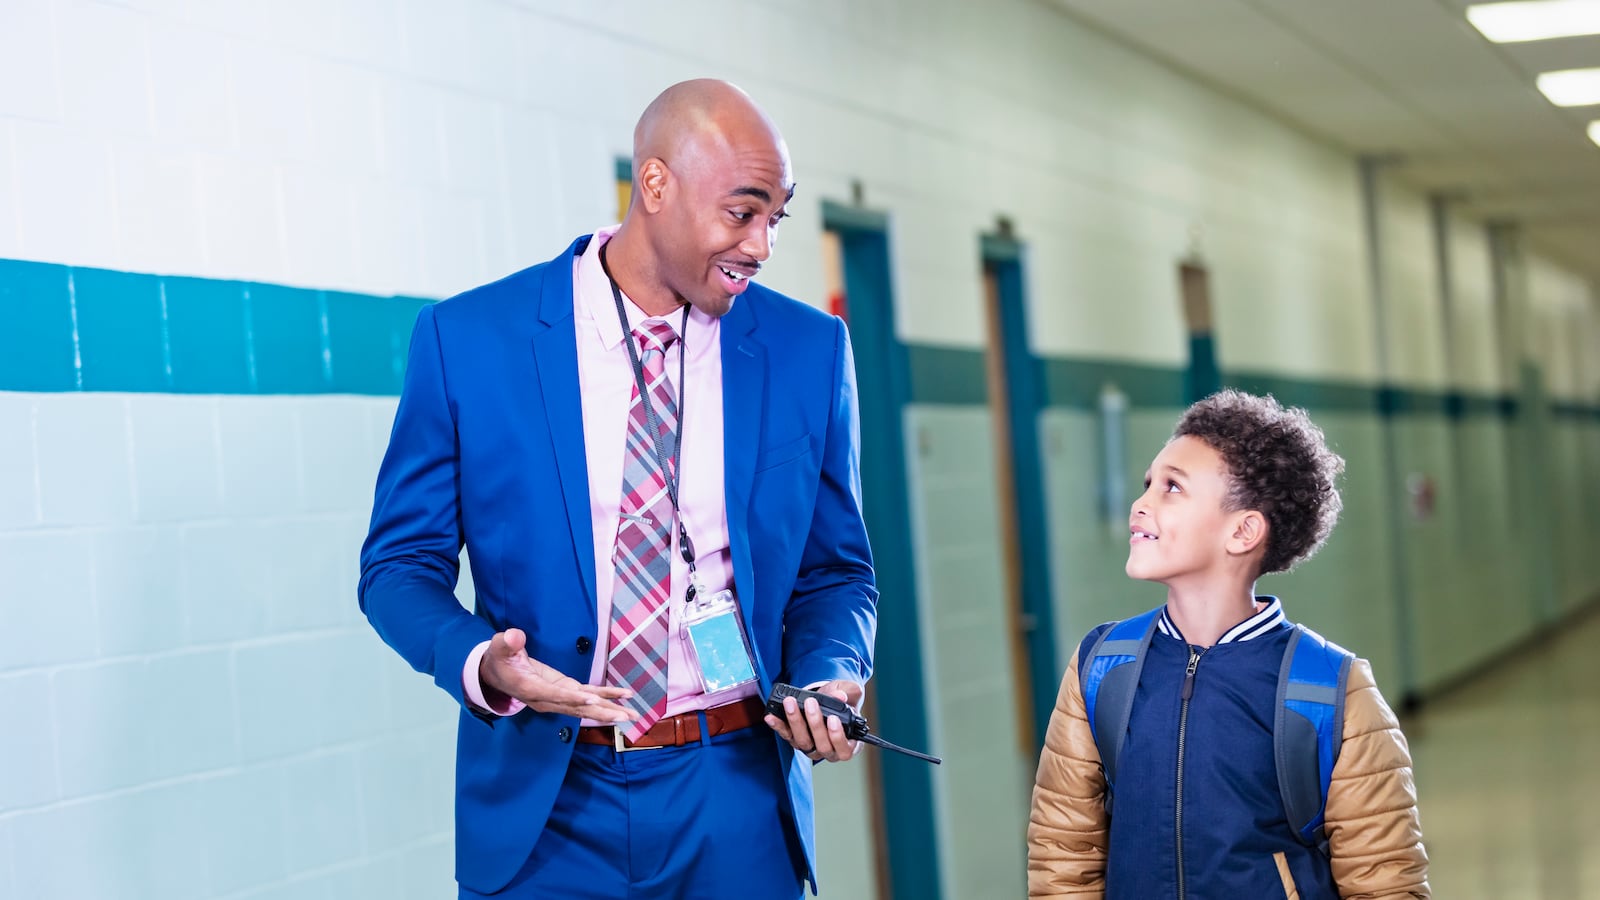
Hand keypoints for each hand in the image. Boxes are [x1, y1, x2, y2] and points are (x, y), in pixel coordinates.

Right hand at [479, 628, 634, 722]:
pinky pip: (586, 697)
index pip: (555, 695)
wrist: (497, 675)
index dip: (573, 697)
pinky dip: (606, 697)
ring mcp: (557, 698)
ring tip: (631, 715)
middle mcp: (547, 699)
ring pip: (585, 707)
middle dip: (601, 712)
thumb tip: (514, 635)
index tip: (592, 700)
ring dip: (608, 711)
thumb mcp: (499, 648)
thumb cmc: (499, 660)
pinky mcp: (564, 692)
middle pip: (576, 708)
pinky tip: (623, 697)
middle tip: (624, 716)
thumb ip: (507, 643)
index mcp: (531, 689)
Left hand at [764, 679, 863, 762]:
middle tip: (811, 703)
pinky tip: (771, 717)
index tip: (833, 719)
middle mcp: (829, 750)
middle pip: (821, 746)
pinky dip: (778, 726)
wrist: (830, 700)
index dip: (837, 737)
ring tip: (791, 703)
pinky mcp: (795, 740)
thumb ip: (848, 693)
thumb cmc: (845, 702)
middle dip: (815, 723)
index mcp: (848, 744)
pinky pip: (786, 736)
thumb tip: (840, 696)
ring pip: (802, 742)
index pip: (844, 750)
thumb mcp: (852, 693)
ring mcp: (811, 747)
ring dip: (795, 721)